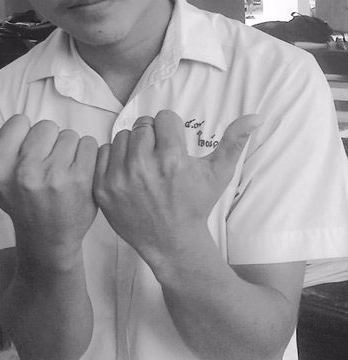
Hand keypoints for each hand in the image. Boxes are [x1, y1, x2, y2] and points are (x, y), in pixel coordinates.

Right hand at [0, 116, 98, 267]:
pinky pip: (90, 145)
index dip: (25, 138)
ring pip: (70, 135)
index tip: (24, 159)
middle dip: (48, 143)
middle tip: (45, 168)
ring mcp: (55, 176)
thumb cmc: (17, 201)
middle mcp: (24, 171)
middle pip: (47, 126)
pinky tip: (78, 176)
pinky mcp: (82, 180)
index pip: (20, 121)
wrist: (46, 239)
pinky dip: (88, 157)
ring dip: (69, 150)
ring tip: (61, 173)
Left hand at [93, 110, 261, 267]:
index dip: (170, 130)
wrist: (171, 243)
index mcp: (172, 159)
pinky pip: (102, 153)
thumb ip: (235, 142)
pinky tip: (128, 173)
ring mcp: (119, 179)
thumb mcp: (219, 174)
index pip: (164, 117)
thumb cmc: (196, 204)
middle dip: (152, 136)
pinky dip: (113, 159)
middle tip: (158, 155)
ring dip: (132, 146)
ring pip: (122, 137)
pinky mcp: (103, 189)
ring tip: (144, 164)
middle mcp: (143, 167)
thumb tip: (256, 116)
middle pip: (142, 125)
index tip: (173, 145)